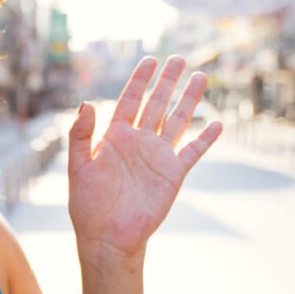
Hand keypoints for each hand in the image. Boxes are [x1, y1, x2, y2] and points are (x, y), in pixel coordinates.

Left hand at [67, 56, 221, 261]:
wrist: (107, 235)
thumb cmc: (87, 203)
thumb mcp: (78, 166)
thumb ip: (80, 135)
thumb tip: (85, 103)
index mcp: (114, 137)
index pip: (129, 100)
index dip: (140, 80)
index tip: (150, 60)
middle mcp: (138, 142)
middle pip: (156, 104)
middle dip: (167, 81)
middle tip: (178, 58)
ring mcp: (157, 156)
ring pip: (176, 121)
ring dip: (189, 100)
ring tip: (200, 78)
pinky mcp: (173, 174)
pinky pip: (192, 152)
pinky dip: (205, 138)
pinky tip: (216, 123)